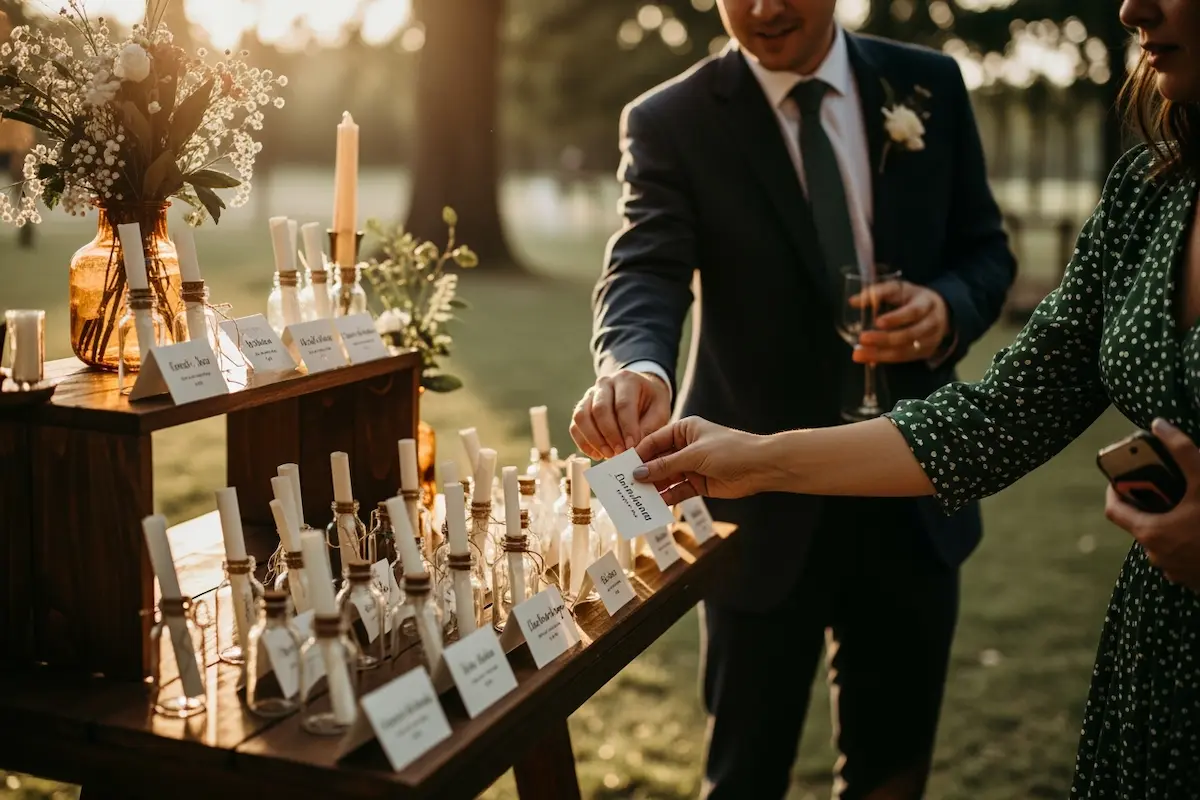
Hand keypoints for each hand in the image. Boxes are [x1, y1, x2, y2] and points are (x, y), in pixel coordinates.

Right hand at [571, 370, 671, 459]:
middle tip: (620, 454)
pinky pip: (575, 426)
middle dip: (609, 435)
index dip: (627, 428)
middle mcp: (605, 383)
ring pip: (582, 416)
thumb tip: (635, 450)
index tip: (632, 448)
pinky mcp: (581, 407)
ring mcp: (589, 394)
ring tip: (608, 455)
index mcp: (627, 379)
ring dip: (594, 439)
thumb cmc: (650, 403)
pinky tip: (597, 455)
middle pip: (600, 409)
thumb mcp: (659, 412)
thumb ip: (649, 429)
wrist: (639, 393)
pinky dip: (583, 443)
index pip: (623, 404)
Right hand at [632, 416, 771, 504]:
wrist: (761, 467)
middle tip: (623, 485)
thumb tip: (638, 473)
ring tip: (634, 498)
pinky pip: (676, 490)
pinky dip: (665, 497)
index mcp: (683, 430)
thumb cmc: (730, 450)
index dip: (638, 454)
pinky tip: (654, 504)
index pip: (653, 441)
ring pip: (665, 477)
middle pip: (657, 461)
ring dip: (652, 487)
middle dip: (642, 473)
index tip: (621, 467)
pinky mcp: (697, 484)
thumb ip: (665, 465)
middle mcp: (684, 447)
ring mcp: (690, 466)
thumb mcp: (694, 455)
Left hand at [851, 280, 949, 363]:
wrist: (939, 311)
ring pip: (905, 351)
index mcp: (926, 303)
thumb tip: (853, 301)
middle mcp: (932, 324)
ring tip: (859, 354)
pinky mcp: (925, 353)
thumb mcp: (899, 289)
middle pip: (909, 334)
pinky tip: (869, 359)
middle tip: (862, 339)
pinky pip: (903, 358)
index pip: (913, 312)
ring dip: (880, 354)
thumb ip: (877, 292)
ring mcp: (930, 340)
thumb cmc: (912, 298)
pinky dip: (885, 359)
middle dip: (884, 339)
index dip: (896, 318)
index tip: (877, 322)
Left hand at [1105, 418, 1199, 593]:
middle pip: (1141, 524)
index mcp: (1151, 532)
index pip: (1114, 510)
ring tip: (1188, 506)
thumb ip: (1182, 451)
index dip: (1114, 492)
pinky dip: (1186, 542)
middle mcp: (1156, 555)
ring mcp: (1174, 571)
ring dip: (1170, 524)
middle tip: (1164, 487)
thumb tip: (1159, 424)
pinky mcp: (1192, 580)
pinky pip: (1181, 557)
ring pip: (1162, 541)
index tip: (1120, 478)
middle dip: (1150, 505)